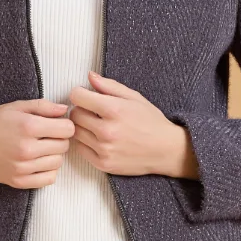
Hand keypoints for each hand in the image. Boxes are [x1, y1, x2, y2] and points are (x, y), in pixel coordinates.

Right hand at [0, 98, 75, 187]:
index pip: (67, 129)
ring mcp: (23, 167)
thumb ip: (43, 106)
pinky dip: (48, 171)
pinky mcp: (19, 181)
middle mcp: (27, 148)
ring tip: (41, 149)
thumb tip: (64, 110)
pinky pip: (49, 179)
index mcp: (28, 126)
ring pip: (58, 163)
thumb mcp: (16, 106)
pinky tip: (38, 162)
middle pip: (64, 146)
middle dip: (60, 139)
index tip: (57, 125)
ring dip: (54, 155)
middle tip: (47, 136)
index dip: (65, 125)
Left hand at [67, 71, 198, 178]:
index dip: (80, 94)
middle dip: (81, 110)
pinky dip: (85, 143)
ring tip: (96, 125)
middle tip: (92, 112)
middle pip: (74, 115)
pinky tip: (98, 139)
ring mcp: (104, 149)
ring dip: (82, 127)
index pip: (77, 97)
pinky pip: (80, 149)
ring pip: (75, 133)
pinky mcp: (103, 164)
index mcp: (114, 110)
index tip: (85, 96)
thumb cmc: (151, 122)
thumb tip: (90, 76)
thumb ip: (109, 86)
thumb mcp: (134, 98)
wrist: (166, 151)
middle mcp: (107, 131)